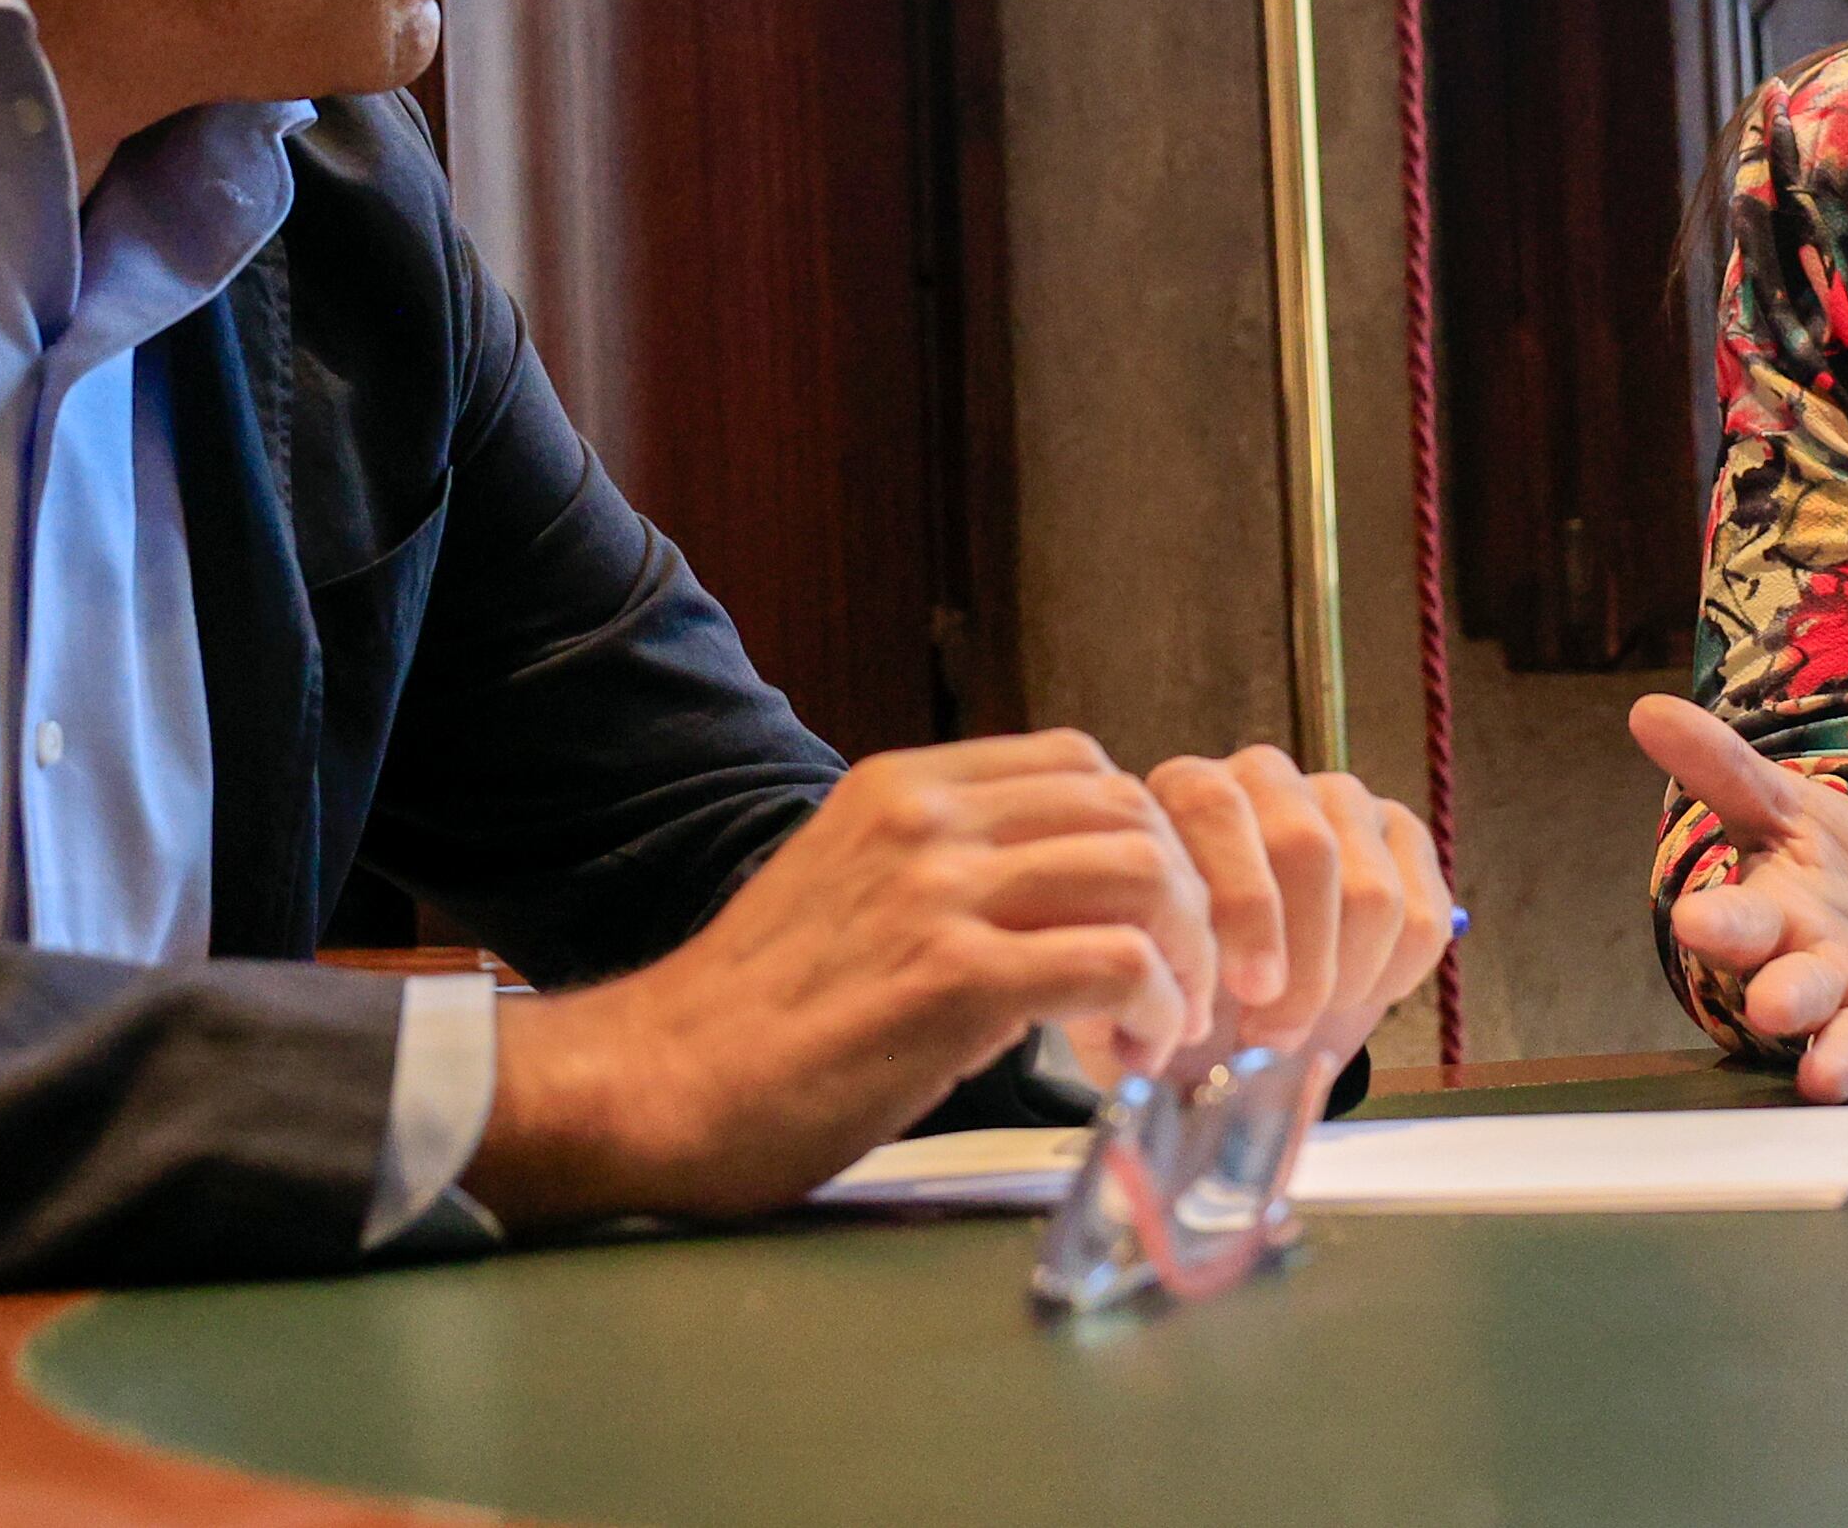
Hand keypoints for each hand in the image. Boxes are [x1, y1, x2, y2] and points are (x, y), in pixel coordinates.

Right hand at [468, 731, 1210, 1224]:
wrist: (659, 1082)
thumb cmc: (752, 1016)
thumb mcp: (846, 890)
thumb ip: (938, 872)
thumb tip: (1047, 899)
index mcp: (901, 787)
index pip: (1080, 764)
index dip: (1141, 840)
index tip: (1148, 921)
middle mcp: (925, 819)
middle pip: (1129, 810)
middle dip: (1188, 900)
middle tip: (1186, 984)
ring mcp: (937, 891)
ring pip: (1142, 874)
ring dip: (1186, 957)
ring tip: (1168, 1026)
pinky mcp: (950, 979)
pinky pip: (1115, 962)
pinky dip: (1155, 1008)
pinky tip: (1134, 1054)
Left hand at [1122, 745, 1451, 1071]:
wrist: (1237, 1004)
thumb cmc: (1184, 983)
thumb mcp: (1143, 979)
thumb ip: (1145, 971)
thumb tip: (1171, 1000)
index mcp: (1188, 790)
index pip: (1218, 812)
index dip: (1242, 906)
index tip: (1248, 991)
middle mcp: (1266, 778)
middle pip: (1307, 848)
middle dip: (1300, 960)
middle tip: (1275, 1031)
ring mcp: (1342, 802)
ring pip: (1372, 893)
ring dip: (1343, 981)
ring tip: (1304, 1022)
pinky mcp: (1403, 839)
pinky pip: (1423, 916)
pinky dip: (1392, 976)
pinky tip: (1350, 997)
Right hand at [1631, 694, 1847, 1101]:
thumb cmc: (1833, 871)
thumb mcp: (1786, 808)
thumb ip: (1723, 767)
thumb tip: (1646, 708)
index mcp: (1773, 919)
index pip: (1740, 923)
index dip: (1720, 925)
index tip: (1696, 921)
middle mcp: (1816, 976)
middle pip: (1794, 990)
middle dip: (1784, 998)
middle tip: (1770, 1008)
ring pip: (1847, 1041)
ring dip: (1836, 1058)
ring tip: (1825, 1078)